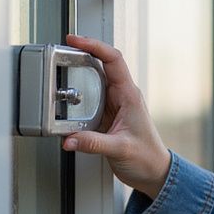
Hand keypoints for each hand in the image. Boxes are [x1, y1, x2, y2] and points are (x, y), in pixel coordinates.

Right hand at [60, 34, 171, 199]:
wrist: (153, 172)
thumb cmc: (147, 158)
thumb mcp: (120, 149)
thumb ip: (93, 143)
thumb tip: (69, 139)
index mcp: (129, 96)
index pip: (113, 60)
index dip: (94, 46)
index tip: (75, 40)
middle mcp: (122, 96)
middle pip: (101, 65)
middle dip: (81, 54)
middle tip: (61, 53)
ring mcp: (114, 105)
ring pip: (93, 81)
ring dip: (77, 75)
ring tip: (59, 71)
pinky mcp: (107, 116)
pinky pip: (89, 99)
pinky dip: (76, 96)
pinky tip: (65, 101)